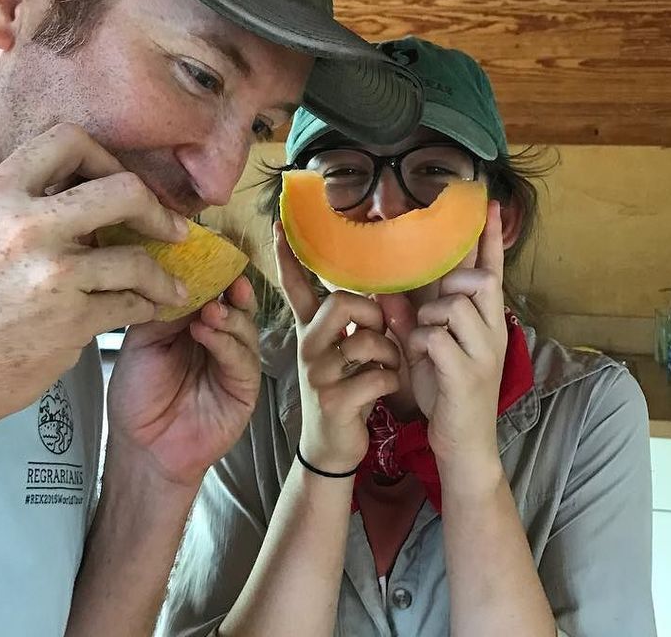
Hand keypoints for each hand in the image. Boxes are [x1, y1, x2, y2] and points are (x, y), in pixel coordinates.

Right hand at [0, 123, 190, 433]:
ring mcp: (50, 274)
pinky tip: (148, 309)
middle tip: (170, 227)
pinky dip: (145, 307)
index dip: (107, 157)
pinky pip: (128, 305)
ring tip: (172, 285)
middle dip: (156, 209)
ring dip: (162, 275)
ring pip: (136, 258)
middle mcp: (25, 224)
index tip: (120, 182)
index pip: (70, 139)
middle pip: (123, 189)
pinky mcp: (69, 321)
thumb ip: (24, 208)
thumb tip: (85, 194)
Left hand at [106, 275, 260, 486]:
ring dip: (229, 315)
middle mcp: (218, 337)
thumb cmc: (138, 396)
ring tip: (210, 309)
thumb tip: (180, 275)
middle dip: (231, 287)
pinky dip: (225, 342)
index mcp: (193, 323)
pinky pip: (242, 358)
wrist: (141, 448)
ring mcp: (233, 361)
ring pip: (245, 327)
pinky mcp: (244, 387)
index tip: (210, 250)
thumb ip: (164, 310)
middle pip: (235, 303)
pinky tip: (206, 333)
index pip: (211, 289)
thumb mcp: (143, 341)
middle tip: (223, 275)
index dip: (212, 271)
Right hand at [275, 222, 400, 473]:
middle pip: (342, 302)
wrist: (332, 446)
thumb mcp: (344, 351)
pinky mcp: (334, 400)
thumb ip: (354, 322)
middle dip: (372, 314)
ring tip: (387, 367)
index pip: (294, 286)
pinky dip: (392, 381)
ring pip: (366, 340)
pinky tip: (384, 390)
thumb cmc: (346, 389)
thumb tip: (380, 291)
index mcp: (310, 330)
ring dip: (390, 354)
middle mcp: (308, 346)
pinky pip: (378, 375)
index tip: (279, 223)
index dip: (287, 256)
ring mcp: (318, 374)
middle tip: (378, 332)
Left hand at [386, 201, 507, 465]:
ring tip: (424, 340)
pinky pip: (436, 337)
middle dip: (446, 284)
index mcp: (485, 321)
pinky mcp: (466, 373)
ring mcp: (482, 352)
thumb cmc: (447, 392)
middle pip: (472, 280)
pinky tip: (422, 360)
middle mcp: (492, 331)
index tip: (489, 203)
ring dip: (428, 317)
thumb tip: (387, 288)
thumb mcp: (428, 348)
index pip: (491, 269)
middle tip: (431, 307)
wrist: (464, 445)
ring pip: (452, 305)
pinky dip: (420, 344)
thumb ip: (413, 316)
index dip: (489, 237)